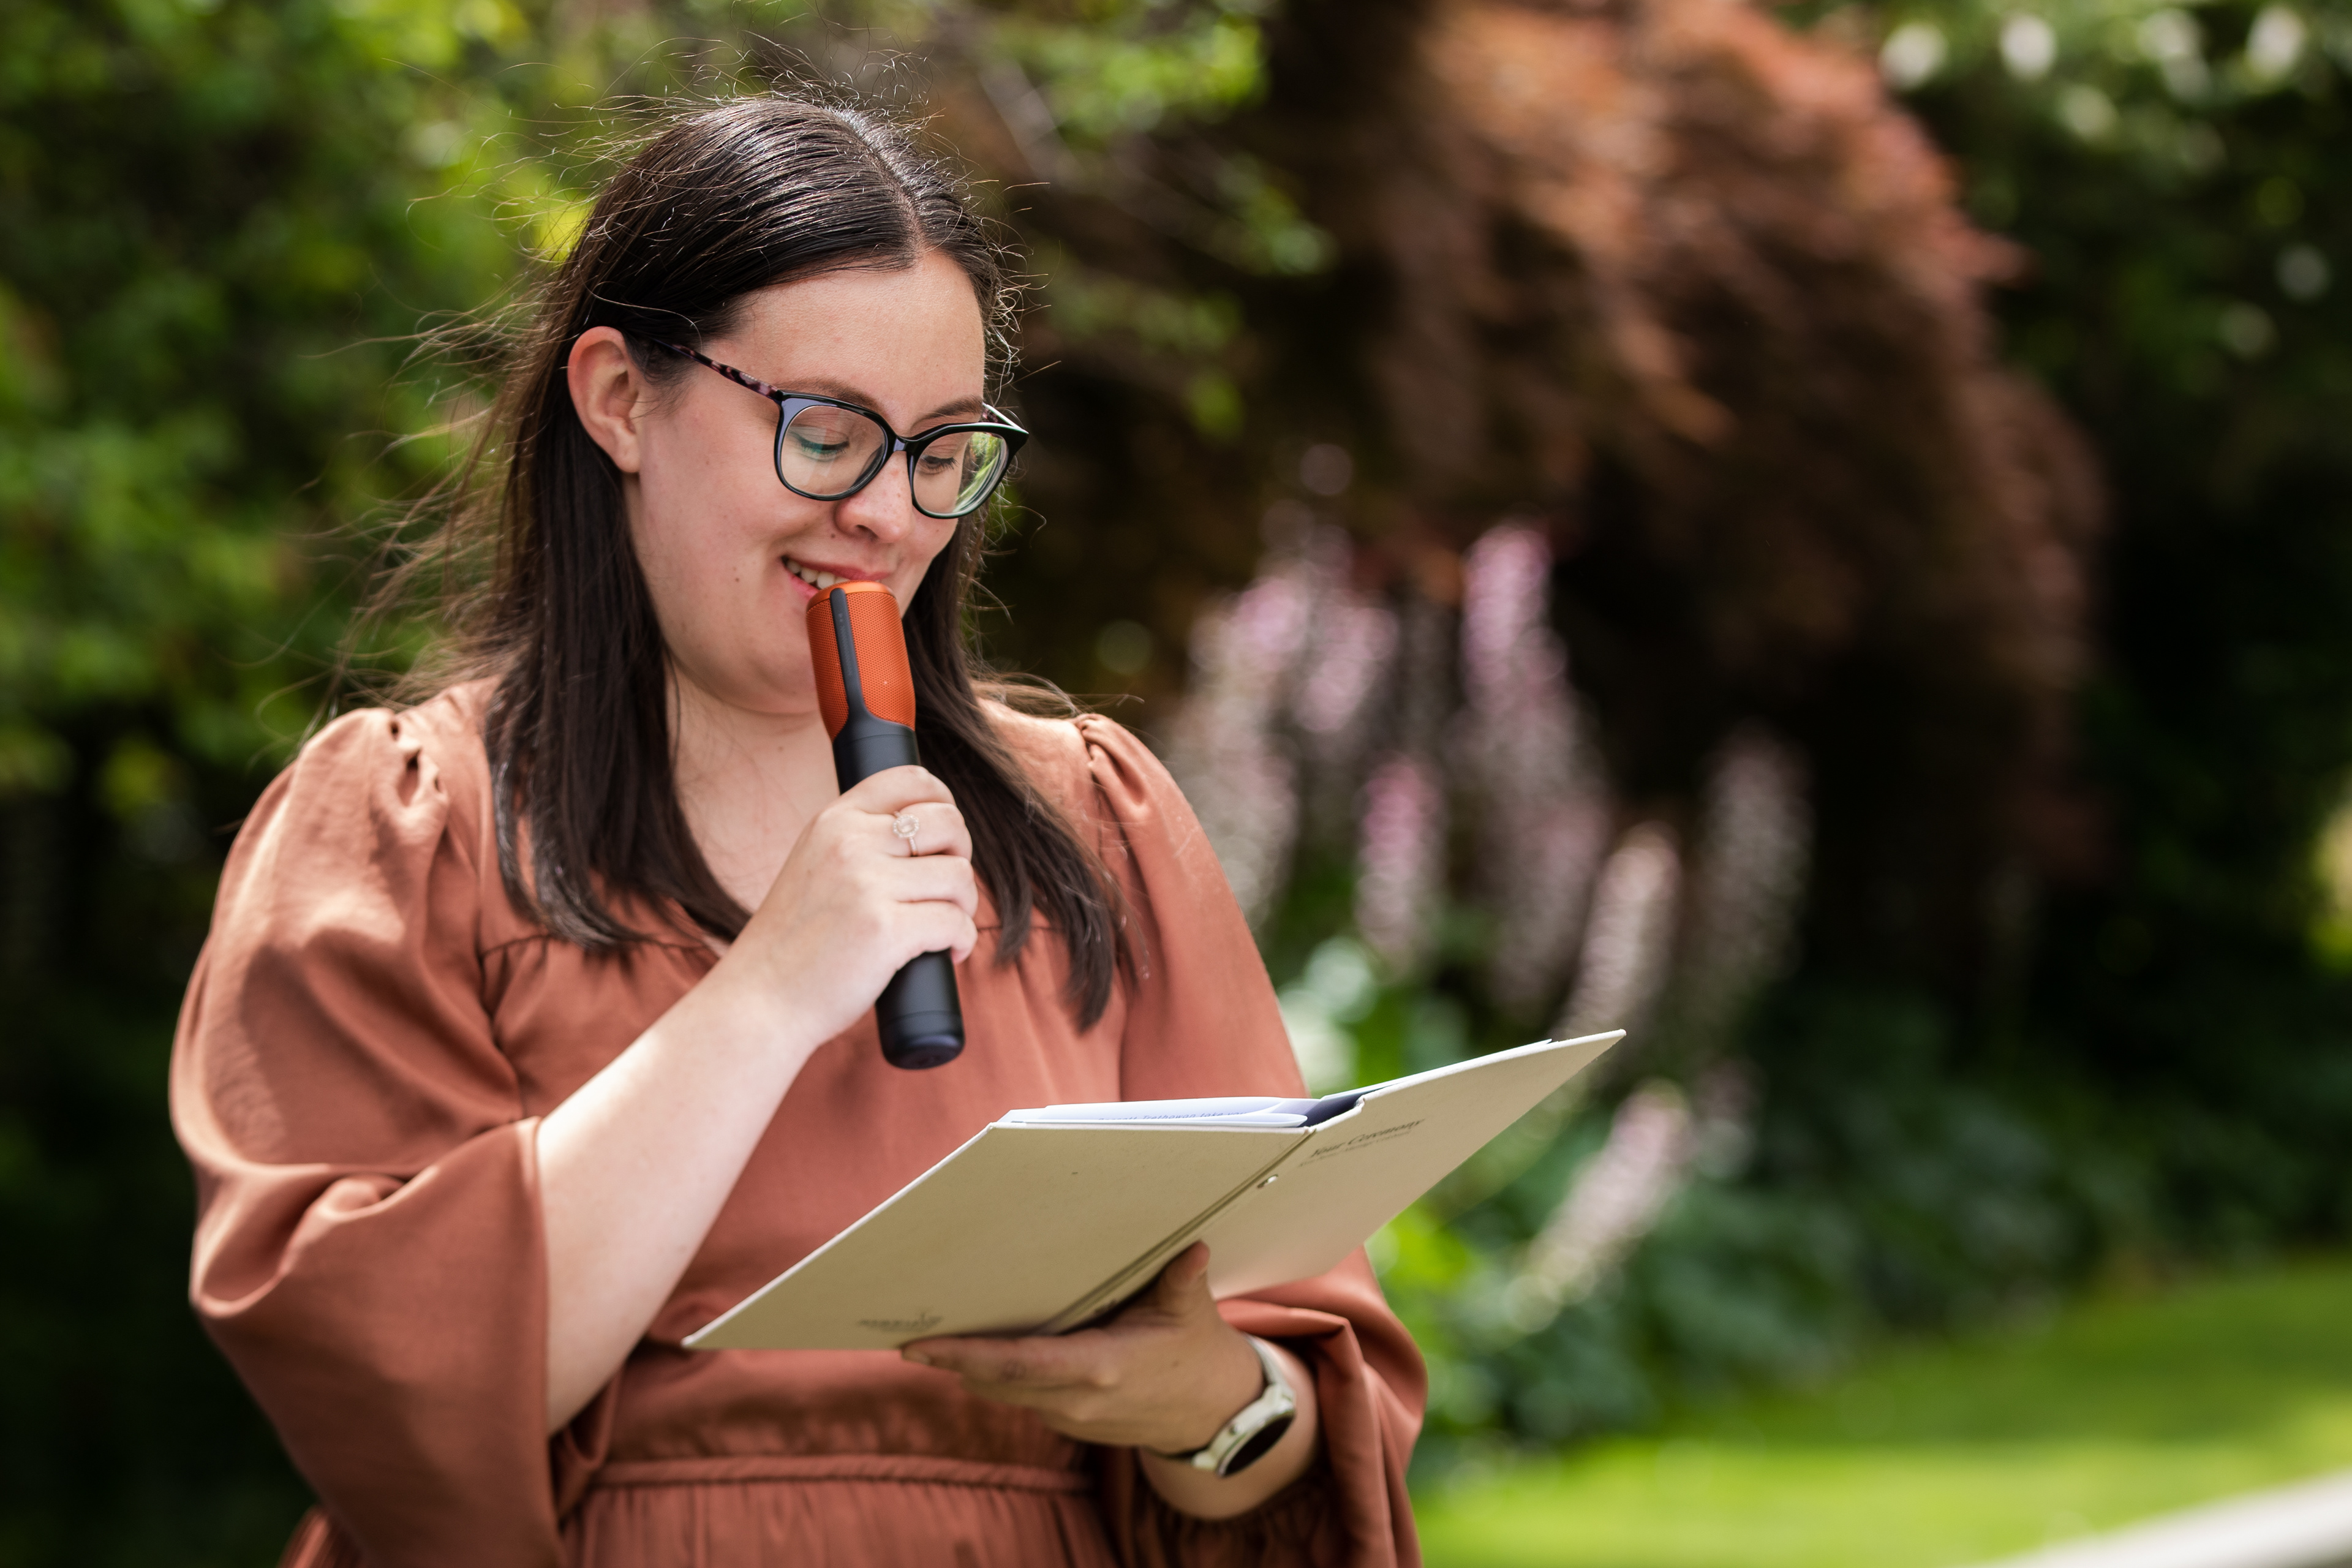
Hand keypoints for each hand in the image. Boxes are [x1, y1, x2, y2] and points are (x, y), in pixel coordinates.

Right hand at [727, 765, 976, 1044]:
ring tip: (945, 928)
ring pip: (958, 875)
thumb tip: (925, 831)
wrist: (760, 1000)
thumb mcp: (812, 866)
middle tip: (948, 890)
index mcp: (833, 821)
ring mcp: (868, 885)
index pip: (910, 779)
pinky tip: (948, 953)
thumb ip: (855, 842)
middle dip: (962, 855)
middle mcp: (850, 843)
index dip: (944, 802)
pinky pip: (955, 922)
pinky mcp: (887, 930)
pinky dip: (962, 941)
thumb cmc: (792, 943)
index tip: (946, 837)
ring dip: (964, 905)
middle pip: (948, 823)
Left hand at [901, 1243, 1263, 1451]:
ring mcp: (1069, 1418)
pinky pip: (1018, 1397)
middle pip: (994, 1380)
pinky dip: (994, 1375)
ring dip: (967, 1367)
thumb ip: (1182, 1281)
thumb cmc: (1195, 1352)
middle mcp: (1075, 1400)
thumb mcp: (1191, 1313)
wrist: (1208, 1416)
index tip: (918, 1347)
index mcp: (1100, 1368)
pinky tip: (975, 1349)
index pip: (1017, 1365)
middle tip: (905, 1329)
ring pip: (1000, 1392)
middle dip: (950, 1357)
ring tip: (927, 1336)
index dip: (964, 1356)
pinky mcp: (1066, 1423)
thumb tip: (1194, 1248)